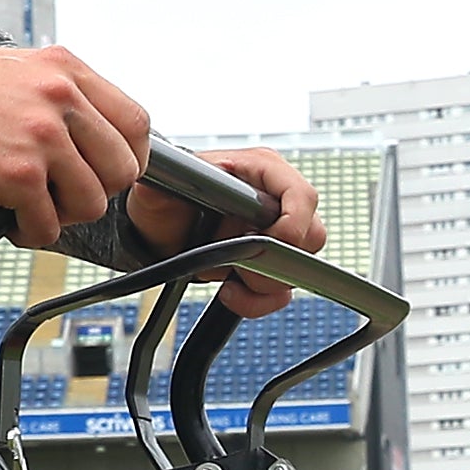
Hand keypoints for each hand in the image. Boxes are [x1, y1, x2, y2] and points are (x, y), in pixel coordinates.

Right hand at [0, 45, 151, 233]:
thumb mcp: (19, 71)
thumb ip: (62, 94)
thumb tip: (99, 135)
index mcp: (66, 69)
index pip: (135, 123)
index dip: (128, 159)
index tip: (105, 174)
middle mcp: (60, 96)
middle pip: (121, 169)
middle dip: (94, 193)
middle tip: (60, 195)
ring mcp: (41, 135)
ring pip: (90, 203)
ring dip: (61, 216)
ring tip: (29, 207)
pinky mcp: (17, 174)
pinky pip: (49, 226)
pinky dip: (30, 233)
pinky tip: (7, 219)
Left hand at [134, 144, 325, 316]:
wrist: (158, 235)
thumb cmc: (165, 205)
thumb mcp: (158, 194)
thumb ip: (163, 187)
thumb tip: (160, 185)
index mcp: (262, 169)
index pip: (302, 197)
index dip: (289, 227)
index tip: (259, 246)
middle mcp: (278, 200)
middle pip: (310, 236)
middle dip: (274, 261)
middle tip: (240, 265)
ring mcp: (278, 234)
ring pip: (299, 269)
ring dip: (261, 283)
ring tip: (227, 276)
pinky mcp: (271, 265)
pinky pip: (282, 292)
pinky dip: (257, 300)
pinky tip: (229, 291)